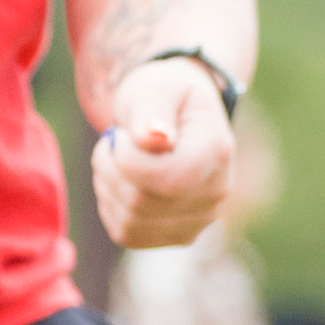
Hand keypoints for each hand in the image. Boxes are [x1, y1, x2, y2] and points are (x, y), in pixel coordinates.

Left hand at [93, 59, 236, 251]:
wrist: (178, 117)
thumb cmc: (166, 97)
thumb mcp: (156, 88)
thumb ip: (153, 109)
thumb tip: (154, 138)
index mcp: (217, 151)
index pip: (169, 179)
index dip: (129, 161)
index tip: (122, 134)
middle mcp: (215, 193)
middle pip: (142, 203)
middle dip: (111, 169)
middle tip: (112, 142)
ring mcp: (199, 221)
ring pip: (130, 222)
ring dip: (107, 187)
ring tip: (116, 158)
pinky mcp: (177, 237)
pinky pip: (127, 234)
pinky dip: (111, 206)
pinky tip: (120, 181)